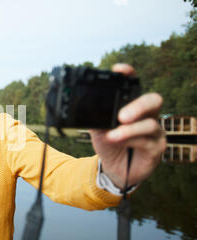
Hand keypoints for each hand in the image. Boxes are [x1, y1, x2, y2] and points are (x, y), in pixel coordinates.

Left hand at [89, 63, 166, 189]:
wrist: (113, 169)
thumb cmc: (109, 144)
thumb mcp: (97, 129)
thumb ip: (94, 117)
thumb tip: (83, 108)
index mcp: (131, 105)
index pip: (134, 85)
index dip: (129, 75)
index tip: (120, 70)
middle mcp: (146, 115)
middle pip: (153, 100)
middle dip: (138, 105)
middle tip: (121, 116)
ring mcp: (154, 131)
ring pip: (150, 124)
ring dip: (129, 130)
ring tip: (112, 135)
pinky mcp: (155, 148)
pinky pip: (147, 142)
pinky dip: (130, 141)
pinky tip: (119, 142)